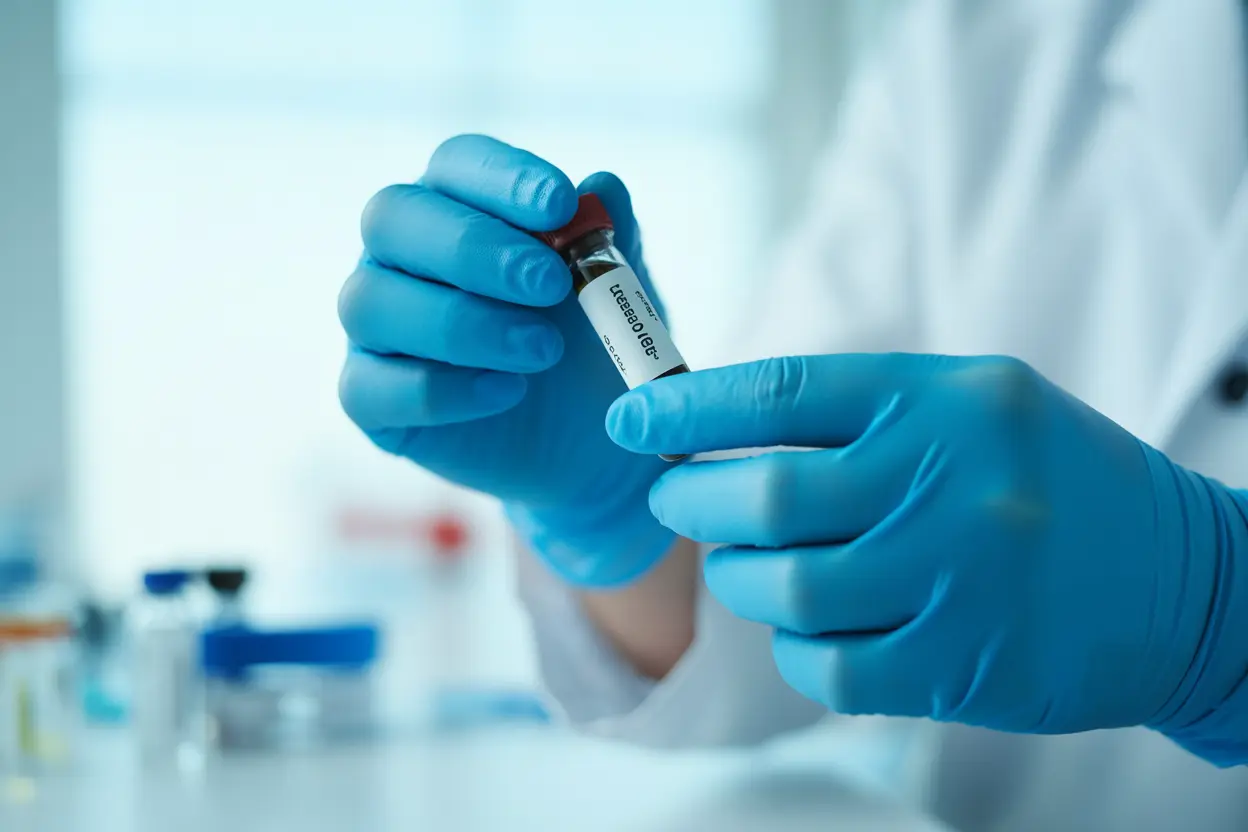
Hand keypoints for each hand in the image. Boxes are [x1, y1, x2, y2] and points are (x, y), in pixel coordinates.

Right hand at [338, 135, 675, 585]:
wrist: (596, 438)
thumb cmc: (594, 343)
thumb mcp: (616, 288)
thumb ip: (611, 237)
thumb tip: (603, 187)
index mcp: (455, 205)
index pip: (455, 164)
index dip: (502, 178)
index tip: (561, 204)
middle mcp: (398, 255)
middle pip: (393, 217)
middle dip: (474, 248)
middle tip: (551, 285)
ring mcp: (376, 327)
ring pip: (373, 302)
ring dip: (462, 323)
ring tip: (543, 350)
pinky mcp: (369, 399)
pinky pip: (372, 386)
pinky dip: (442, 390)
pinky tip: (507, 392)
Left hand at [606, 353, 1247, 760]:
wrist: (1186, 582)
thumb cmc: (1056, 482)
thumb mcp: (975, 407)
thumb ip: (861, 412)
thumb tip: (723, 427)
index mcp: (941, 402)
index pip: (781, 393)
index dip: (686, 404)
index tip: (628, 415)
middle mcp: (945, 484)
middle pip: (764, 498)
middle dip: (693, 499)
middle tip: (679, 498)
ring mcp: (955, 580)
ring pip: (786, 590)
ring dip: (744, 580)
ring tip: (753, 566)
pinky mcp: (960, 665)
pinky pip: (826, 666)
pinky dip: (798, 648)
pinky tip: (816, 626)